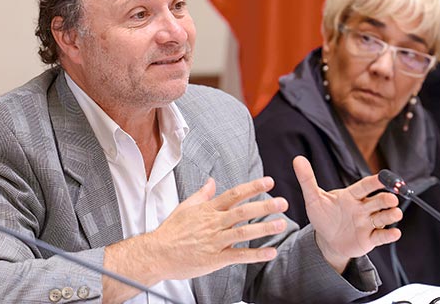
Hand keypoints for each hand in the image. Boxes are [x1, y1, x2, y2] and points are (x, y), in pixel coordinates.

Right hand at [147, 176, 288, 280]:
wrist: (158, 253)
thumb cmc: (171, 231)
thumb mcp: (185, 207)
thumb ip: (202, 194)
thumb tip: (212, 181)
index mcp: (208, 210)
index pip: (234, 195)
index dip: (252, 188)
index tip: (268, 182)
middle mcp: (214, 223)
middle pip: (242, 212)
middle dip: (264, 206)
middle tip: (282, 201)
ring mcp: (215, 241)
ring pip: (243, 233)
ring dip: (264, 228)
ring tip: (281, 223)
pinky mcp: (215, 258)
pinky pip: (238, 256)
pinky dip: (256, 255)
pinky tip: (270, 253)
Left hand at [292, 155, 402, 271]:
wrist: (326, 239)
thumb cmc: (323, 216)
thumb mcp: (313, 198)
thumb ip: (307, 179)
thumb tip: (297, 159)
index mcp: (351, 196)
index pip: (365, 186)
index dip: (374, 182)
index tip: (383, 177)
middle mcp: (363, 208)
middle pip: (378, 201)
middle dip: (386, 199)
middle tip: (392, 198)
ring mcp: (368, 223)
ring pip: (383, 217)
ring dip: (391, 215)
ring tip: (395, 213)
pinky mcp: (370, 239)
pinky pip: (382, 236)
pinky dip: (389, 235)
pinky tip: (394, 233)